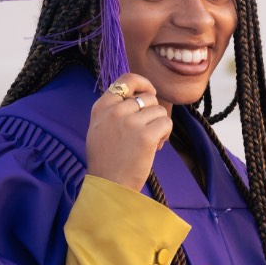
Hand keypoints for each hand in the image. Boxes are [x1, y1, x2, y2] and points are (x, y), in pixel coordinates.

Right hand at [85, 74, 172, 192]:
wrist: (108, 185)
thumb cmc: (106, 159)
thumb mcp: (99, 127)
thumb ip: (113, 109)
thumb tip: (138, 95)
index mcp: (102, 107)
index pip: (126, 79)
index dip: (143, 83)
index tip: (149, 92)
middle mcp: (115, 111)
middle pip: (148, 97)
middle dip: (152, 113)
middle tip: (146, 131)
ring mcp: (130, 122)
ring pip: (159, 110)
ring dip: (159, 125)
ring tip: (149, 142)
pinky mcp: (145, 135)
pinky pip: (166, 123)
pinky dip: (165, 134)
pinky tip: (155, 147)